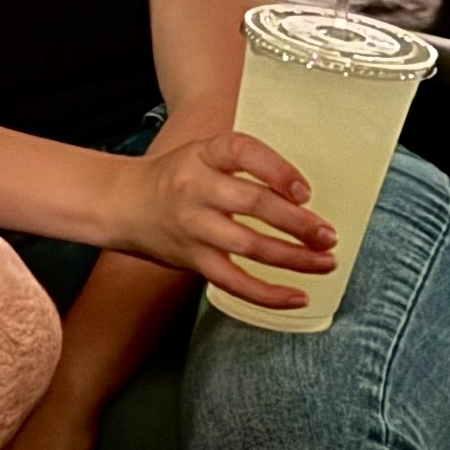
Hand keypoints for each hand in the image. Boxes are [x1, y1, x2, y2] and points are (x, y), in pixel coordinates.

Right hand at [123, 131, 335, 306]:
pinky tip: (296, 296)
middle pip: (255, 204)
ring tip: (325, 262)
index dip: (278, 170)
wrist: (122, 204)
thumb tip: (304, 195)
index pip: (244, 152)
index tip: (305, 190)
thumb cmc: (175, 178)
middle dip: (299, 222)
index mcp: (203, 155)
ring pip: (250, 246)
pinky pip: (233, 281)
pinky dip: (267, 294)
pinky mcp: (192, 259)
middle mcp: (196, 189)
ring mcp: (193, 227)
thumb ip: (245, 165)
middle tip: (328, 234)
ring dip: (294, 258)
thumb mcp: (204, 154)